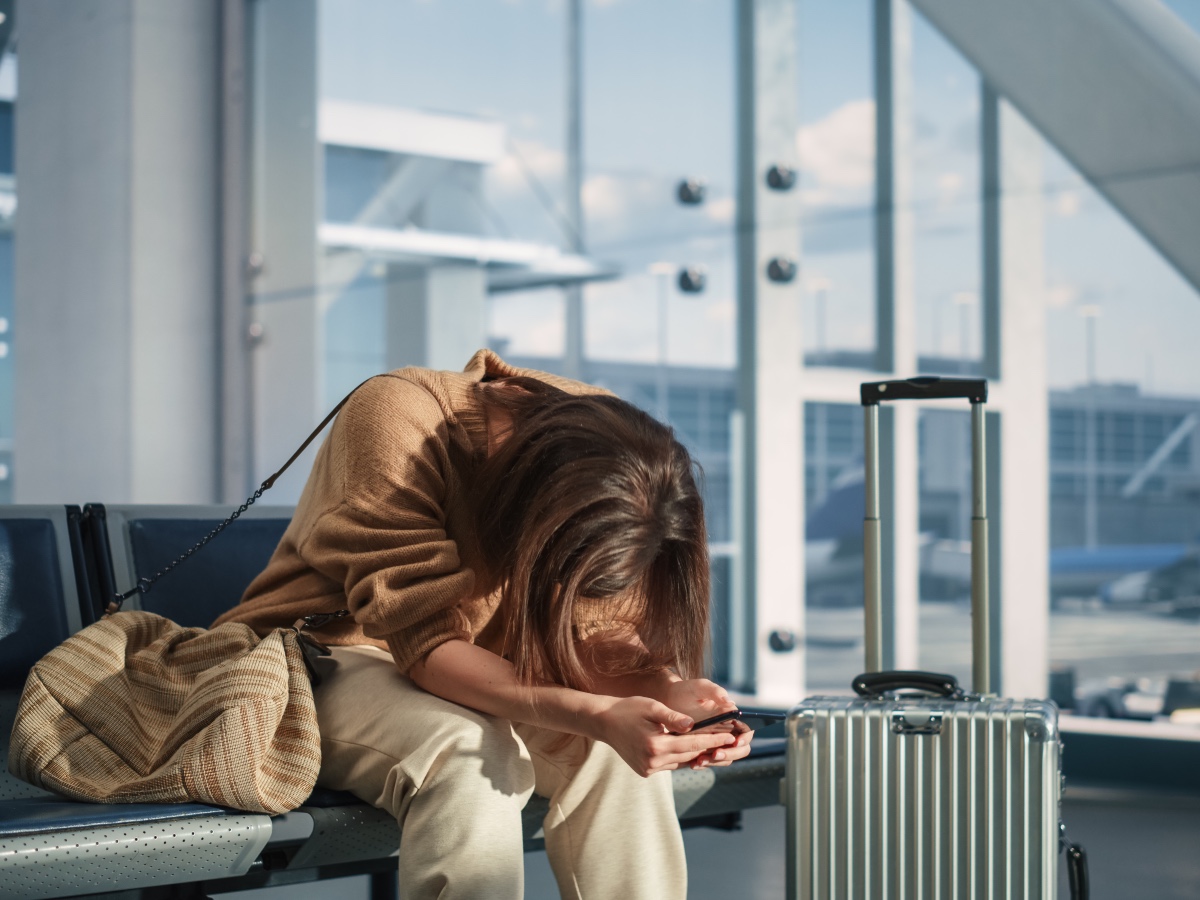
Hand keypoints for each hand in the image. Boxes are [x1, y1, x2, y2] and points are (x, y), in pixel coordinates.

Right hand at [595, 696, 738, 776]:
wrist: (604, 722)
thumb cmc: (628, 709)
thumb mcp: (652, 708)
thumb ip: (673, 717)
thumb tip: (694, 725)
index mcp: (655, 746)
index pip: (692, 745)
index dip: (713, 740)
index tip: (731, 736)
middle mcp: (652, 762)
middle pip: (689, 755)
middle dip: (709, 747)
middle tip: (729, 739)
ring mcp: (648, 770)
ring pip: (681, 762)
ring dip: (696, 753)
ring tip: (716, 744)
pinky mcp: (646, 772)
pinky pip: (670, 764)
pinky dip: (681, 757)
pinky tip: (693, 750)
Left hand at [662, 679, 753, 769]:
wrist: (668, 700)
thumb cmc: (687, 691)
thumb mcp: (700, 687)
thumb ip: (715, 691)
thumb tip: (731, 703)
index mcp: (732, 715)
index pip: (747, 730)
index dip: (744, 739)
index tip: (735, 742)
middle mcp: (728, 730)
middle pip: (740, 749)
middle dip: (730, 754)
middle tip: (716, 754)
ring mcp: (717, 741)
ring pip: (726, 758)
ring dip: (716, 762)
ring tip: (700, 761)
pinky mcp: (705, 748)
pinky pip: (711, 761)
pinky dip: (705, 764)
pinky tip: (693, 764)